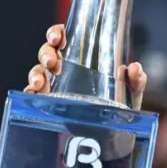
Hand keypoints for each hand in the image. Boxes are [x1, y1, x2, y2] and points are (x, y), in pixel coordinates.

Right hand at [24, 24, 147, 110]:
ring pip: (38, 71)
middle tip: (51, 62)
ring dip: (36, 74)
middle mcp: (67, 68)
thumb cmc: (122, 105)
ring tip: (40, 83)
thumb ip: (136, 80)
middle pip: (48, 52)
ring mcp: (56, 85)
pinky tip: (32, 94)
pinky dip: (30, 92)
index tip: (56, 38)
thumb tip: (134, 67)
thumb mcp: (131, 91)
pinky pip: (35, 93)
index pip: (64, 37)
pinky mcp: (51, 102)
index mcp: (84, 57)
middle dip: (45, 53)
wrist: (114, 134)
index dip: (56, 33)